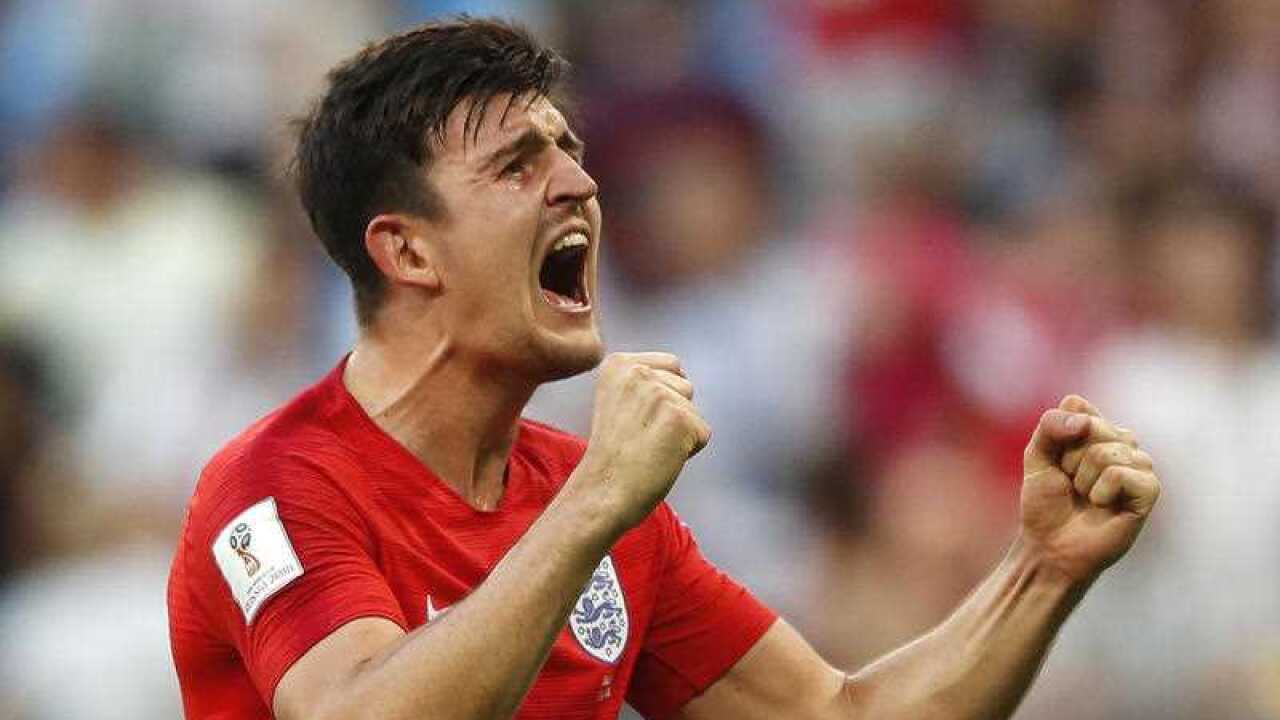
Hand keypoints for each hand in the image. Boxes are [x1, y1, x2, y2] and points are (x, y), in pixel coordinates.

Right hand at [571, 352, 710, 531]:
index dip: (662, 397)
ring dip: (681, 431)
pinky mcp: (679, 419)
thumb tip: (683, 377)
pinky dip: (689, 450)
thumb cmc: (612, 455)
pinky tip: (660, 459)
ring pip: (695, 410)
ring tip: (649, 448)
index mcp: (618, 364)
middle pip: (685, 385)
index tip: (633, 421)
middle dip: (673, 413)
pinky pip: (703, 433)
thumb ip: (645, 382)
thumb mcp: (618, 400)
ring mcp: (659, 394)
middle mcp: (638, 372)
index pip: (671, 364)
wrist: (601, 492)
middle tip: (640, 437)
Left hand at [1019, 395, 1160, 584]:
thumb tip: (1085, 422)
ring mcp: (1139, 464)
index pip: (1077, 406)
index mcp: (1096, 427)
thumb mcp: (1037, 456)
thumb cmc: (1046, 501)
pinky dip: (1101, 492)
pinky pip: (1120, 474)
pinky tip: (1102, 506)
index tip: (1055, 461)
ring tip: (1086, 497)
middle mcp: (1122, 441)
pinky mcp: (1149, 490)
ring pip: (1105, 452)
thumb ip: (1051, 426)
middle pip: (1090, 426)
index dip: (1056, 436)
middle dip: (1068, 459)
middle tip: (1071, 483)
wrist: (1051, 545)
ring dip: (1083, 479)